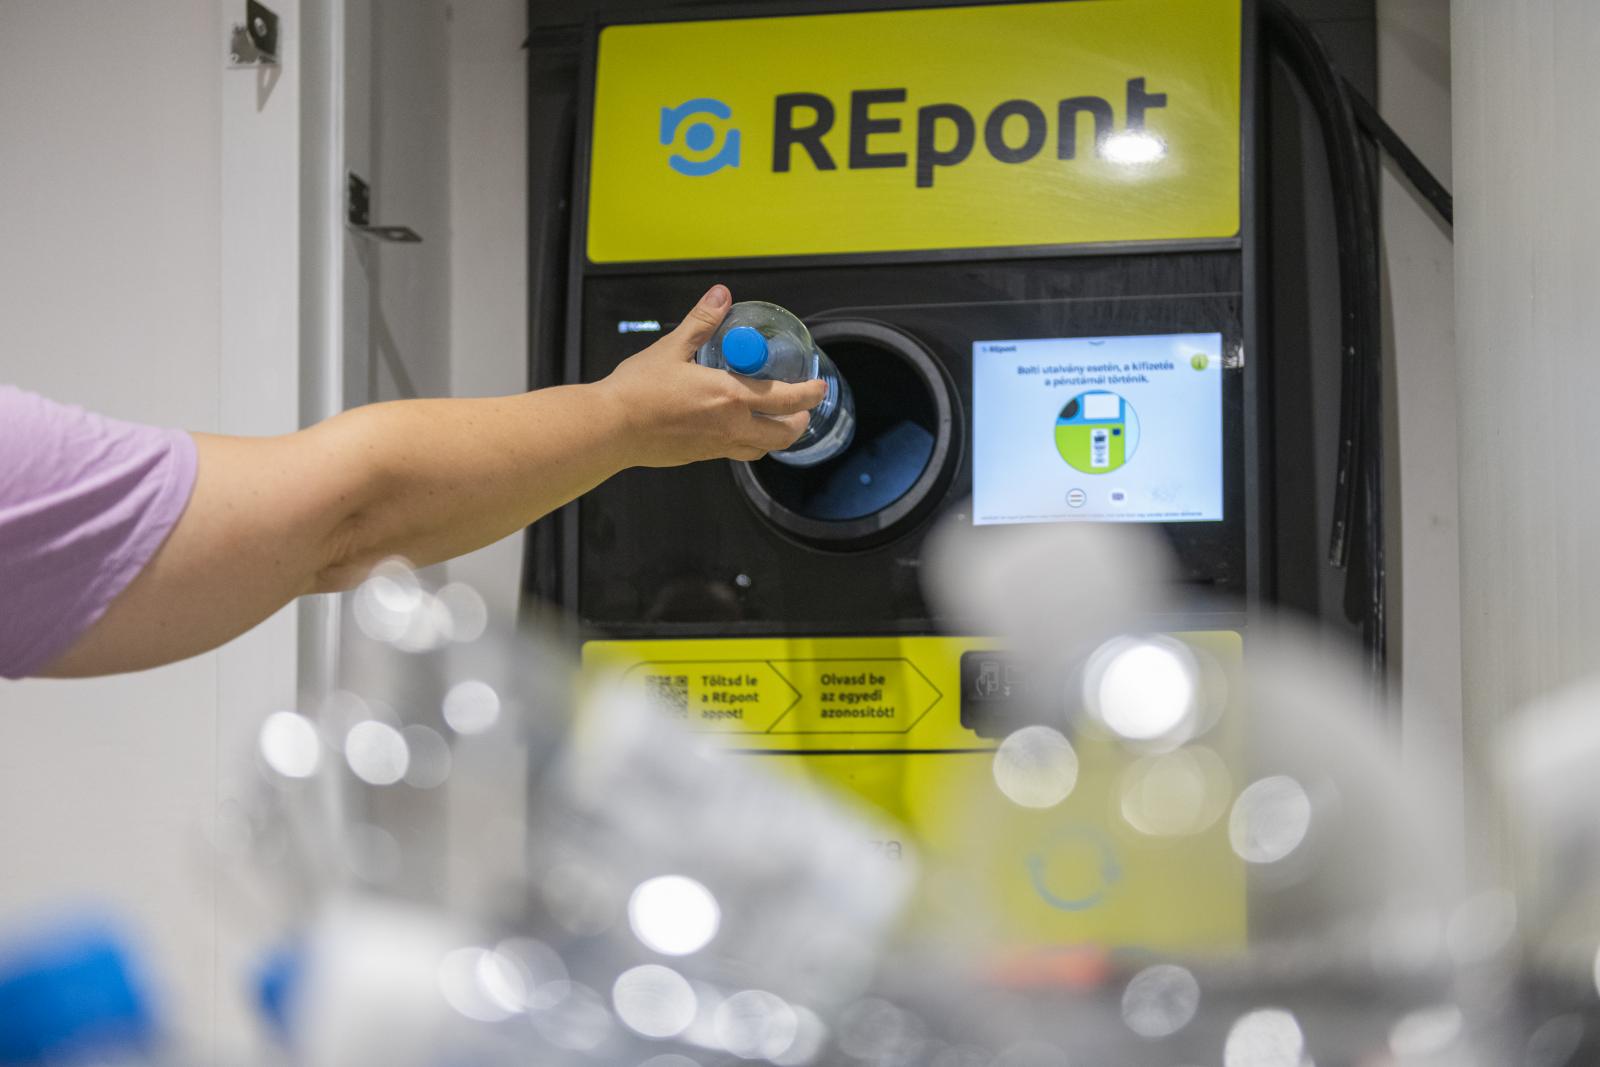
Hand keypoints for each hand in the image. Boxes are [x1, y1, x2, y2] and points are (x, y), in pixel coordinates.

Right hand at [596, 284, 828, 466]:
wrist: (611, 428)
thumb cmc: (639, 390)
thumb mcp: (673, 347)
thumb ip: (702, 321)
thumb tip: (721, 295)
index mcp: (730, 398)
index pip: (786, 400)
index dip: (809, 394)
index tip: (819, 387)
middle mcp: (730, 427)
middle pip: (782, 435)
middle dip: (799, 422)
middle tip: (802, 409)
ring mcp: (716, 446)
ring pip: (760, 449)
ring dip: (774, 437)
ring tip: (773, 421)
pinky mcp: (700, 456)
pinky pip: (735, 453)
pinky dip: (747, 442)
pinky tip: (735, 427)